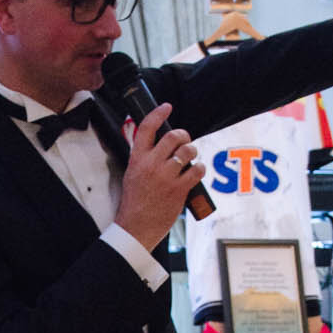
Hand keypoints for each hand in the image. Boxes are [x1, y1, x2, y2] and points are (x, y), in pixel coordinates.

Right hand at [114, 101, 205, 251]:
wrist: (136, 226)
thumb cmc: (135, 202)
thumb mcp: (132, 174)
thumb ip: (143, 158)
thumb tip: (159, 145)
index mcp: (137, 159)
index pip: (147, 128)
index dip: (158, 113)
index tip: (167, 107)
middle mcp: (151, 164)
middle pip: (173, 136)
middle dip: (184, 136)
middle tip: (185, 142)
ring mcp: (166, 176)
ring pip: (188, 151)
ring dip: (193, 151)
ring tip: (191, 158)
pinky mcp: (179, 189)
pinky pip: (197, 169)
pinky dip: (200, 168)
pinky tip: (197, 171)